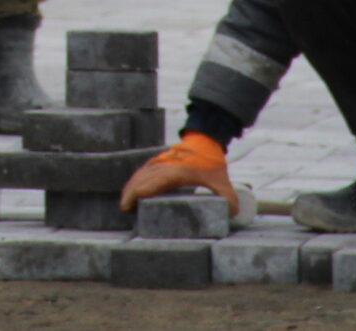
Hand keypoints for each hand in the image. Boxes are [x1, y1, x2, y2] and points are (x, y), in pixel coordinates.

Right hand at [120, 132, 239, 213]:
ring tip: (126, 203)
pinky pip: (143, 170)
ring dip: (131, 187)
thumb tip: (231, 215)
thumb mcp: (223, 182)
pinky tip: (133, 189)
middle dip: (130, 194)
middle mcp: (164, 166)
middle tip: (124, 209)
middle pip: (141, 180)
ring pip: (140, 174)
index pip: (152, 183)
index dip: (138, 193)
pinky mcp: (159, 161)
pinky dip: (136, 180)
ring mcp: (160, 162)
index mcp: (177, 173)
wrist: (206, 140)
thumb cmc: (212, 162)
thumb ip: (229, 200)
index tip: (129, 205)